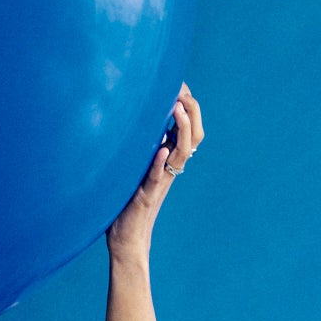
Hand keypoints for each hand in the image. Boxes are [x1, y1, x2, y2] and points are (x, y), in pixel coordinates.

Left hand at [107, 83, 203, 259]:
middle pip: (194, 135)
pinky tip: (161, 150)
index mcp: (167, 159)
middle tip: (182, 88)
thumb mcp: (135, 168)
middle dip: (192, 109)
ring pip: (183, 151)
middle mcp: (169, 167)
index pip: (188, 127)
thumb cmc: (127, 202)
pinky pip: (157, 177)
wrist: (127, 238)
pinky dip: (160, 162)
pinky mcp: (147, 196)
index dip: (188, 104)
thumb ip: (140, 147)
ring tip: (177, 107)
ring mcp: (160, 180)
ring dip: (182, 128)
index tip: (179, 82)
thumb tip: (134, 120)